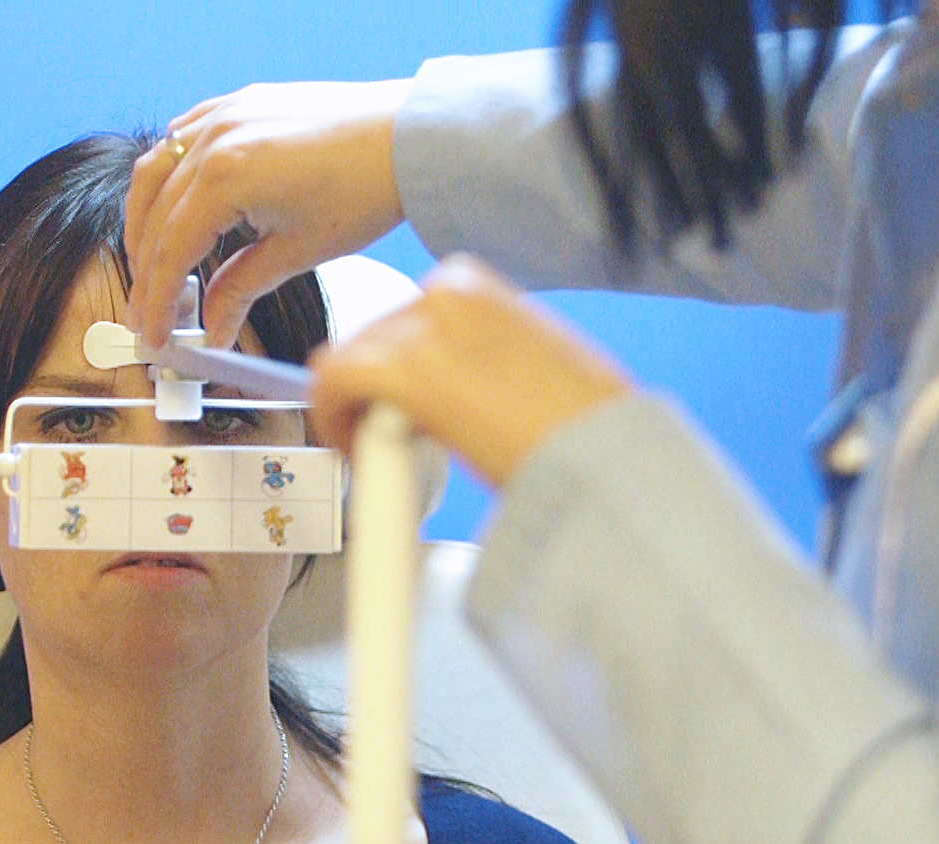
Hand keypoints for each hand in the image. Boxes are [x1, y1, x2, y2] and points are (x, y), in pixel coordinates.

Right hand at [126, 79, 412, 348]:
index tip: (158, 332)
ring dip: (144, 220)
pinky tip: (171, 200)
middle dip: (146, 271)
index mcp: (225, 178)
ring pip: (153, 170)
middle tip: (150, 312)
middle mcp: (213, 138)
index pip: (170, 251)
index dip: (157, 299)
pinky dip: (165, 173)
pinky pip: (179, 135)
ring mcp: (223, 114)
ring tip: (152, 263)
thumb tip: (214, 325)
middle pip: (153, 217)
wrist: (408, 139)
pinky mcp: (238, 103)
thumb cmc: (367, 187)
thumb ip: (242, 288)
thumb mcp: (298, 253)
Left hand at [309, 255, 633, 488]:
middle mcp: (448, 294)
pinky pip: (331, 384)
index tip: (401, 407)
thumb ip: (484, 359)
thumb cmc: (585, 429)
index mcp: (478, 287)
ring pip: (346, 358)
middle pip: (369, 337)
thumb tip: (459, 384)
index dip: (394, 367)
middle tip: (386, 438)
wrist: (606, 462)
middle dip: (370, 389)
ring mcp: (426, 331)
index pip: (403, 316)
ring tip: (374, 451)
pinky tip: (355, 453)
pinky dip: (332, 420)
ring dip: (350, 407)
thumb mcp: (533, 366)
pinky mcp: (406, 375)